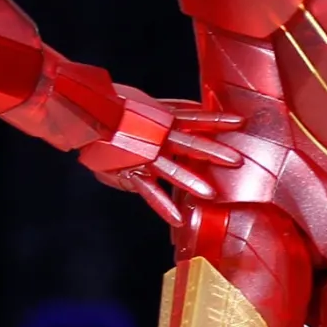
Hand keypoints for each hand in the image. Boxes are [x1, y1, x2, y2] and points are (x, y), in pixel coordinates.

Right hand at [79, 90, 244, 223]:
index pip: (196, 118)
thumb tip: (197, 110)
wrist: (86, 119)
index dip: (218, 119)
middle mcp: (157, 137)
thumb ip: (173, 112)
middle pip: (190, 143)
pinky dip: (163, 205)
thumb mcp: (148, 107)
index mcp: (164, 120)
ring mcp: (144, 155)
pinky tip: (178, 219)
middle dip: (214, 152)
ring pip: (171, 168)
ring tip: (210, 195)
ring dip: (191, 181)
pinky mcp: (131, 172)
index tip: (240, 121)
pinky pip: (149, 192)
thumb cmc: (117, 113)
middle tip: (238, 161)